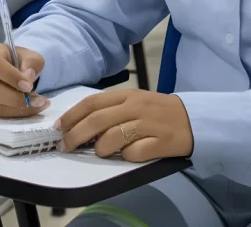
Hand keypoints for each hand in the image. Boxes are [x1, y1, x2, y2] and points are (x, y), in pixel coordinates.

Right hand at [0, 43, 47, 118]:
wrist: (12, 68)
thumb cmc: (20, 60)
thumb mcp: (31, 56)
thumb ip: (32, 63)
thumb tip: (27, 78)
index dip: (10, 76)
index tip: (29, 86)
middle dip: (15, 98)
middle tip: (37, 100)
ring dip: (17, 109)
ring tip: (38, 105)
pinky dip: (14, 114)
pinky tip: (30, 109)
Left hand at [58, 89, 193, 161]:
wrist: (192, 118)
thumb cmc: (157, 111)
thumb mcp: (134, 102)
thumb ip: (111, 110)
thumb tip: (81, 125)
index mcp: (127, 95)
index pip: (93, 102)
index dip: (72, 115)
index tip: (59, 128)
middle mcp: (135, 106)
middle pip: (98, 120)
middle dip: (76, 135)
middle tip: (65, 147)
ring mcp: (148, 124)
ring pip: (113, 137)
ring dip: (101, 148)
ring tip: (101, 152)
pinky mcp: (160, 142)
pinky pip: (135, 152)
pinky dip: (128, 156)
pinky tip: (130, 154)